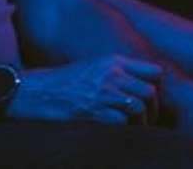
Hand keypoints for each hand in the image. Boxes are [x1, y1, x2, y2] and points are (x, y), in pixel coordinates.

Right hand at [13, 55, 162, 123]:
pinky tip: (122, 131)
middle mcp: (113, 75)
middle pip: (150, 91)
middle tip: (150, 117)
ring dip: (142, 121)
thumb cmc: (64, 80)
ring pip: (139, 107)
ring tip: (139, 127)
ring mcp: (103, 93)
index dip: (158, 86)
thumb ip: (118, 71)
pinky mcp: (92, 111)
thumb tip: (141, 84)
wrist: (35, 91)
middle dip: (154, 108)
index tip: (153, 97)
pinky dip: (125, 129)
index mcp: (115, 61)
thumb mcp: (95, 66)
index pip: (154, 71)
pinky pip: (121, 122)